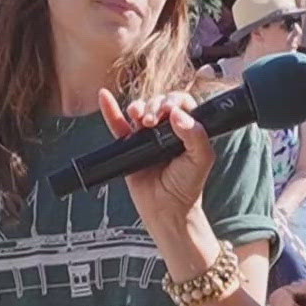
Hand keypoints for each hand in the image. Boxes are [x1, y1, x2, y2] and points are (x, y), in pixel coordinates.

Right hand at [96, 89, 214, 233]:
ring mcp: (147, 136)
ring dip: (137, 107)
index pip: (182, 103)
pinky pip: (117, 124)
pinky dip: (110, 110)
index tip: (169, 111)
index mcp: (187, 128)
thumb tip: (177, 114)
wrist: (167, 209)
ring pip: (139, 111)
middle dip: (154, 106)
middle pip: (159, 103)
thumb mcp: (201, 160)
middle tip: (152, 122)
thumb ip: (196, 136)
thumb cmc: (187, 186)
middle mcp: (167, 128)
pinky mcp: (129, 146)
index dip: (174, 101)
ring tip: (139, 118)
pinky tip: (104, 96)